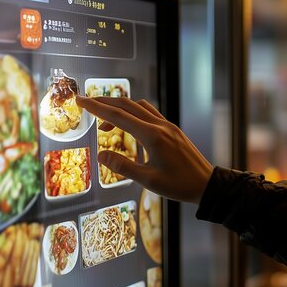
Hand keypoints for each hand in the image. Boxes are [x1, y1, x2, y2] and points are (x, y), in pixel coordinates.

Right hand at [77, 95, 213, 203]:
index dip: (96, 107)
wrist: (206, 184)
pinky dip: (134, 113)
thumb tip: (100, 155)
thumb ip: (123, 167)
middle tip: (86, 103)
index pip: (118, 116)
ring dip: (120, 107)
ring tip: (105, 120)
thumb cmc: (179, 185)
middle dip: (105, 102)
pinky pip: (150, 113)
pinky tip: (129, 125)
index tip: (80, 101)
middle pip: (127, 105)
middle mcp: (160, 126)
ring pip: (139, 107)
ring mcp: (168, 126)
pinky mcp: (172, 130)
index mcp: (152, 136)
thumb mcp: (148, 181)